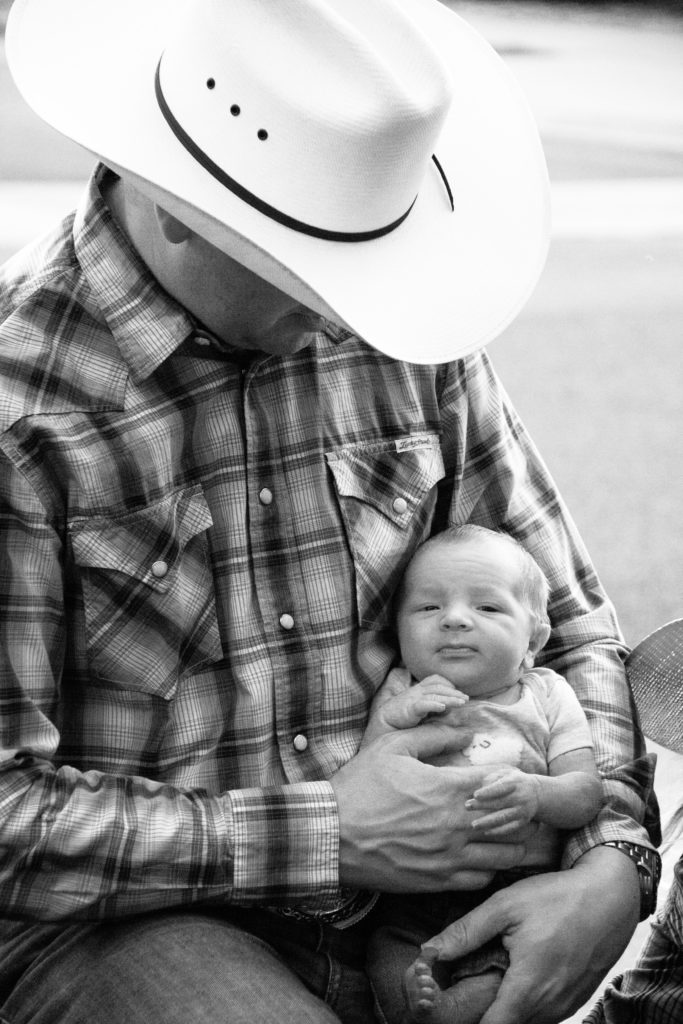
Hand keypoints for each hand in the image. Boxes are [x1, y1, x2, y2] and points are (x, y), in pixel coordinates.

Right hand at [331, 721, 527, 892]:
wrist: (331, 835)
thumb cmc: (360, 787)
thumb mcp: (392, 746)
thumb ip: (434, 736)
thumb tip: (466, 731)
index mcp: (448, 788)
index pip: (503, 783)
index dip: (511, 779)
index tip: (507, 777)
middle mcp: (457, 824)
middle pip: (514, 822)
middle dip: (518, 811)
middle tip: (513, 805)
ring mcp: (450, 856)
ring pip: (505, 855)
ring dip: (509, 842)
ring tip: (502, 832)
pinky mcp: (438, 881)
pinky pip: (482, 879)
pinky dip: (488, 868)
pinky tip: (479, 856)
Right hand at [362, 668, 468, 744]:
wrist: (379, 728)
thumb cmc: (398, 723)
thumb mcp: (418, 714)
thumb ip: (431, 711)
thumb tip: (449, 712)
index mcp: (416, 691)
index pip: (434, 680)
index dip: (447, 684)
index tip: (458, 695)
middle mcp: (414, 692)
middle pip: (437, 686)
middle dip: (453, 692)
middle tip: (466, 699)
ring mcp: (410, 699)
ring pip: (434, 694)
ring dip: (449, 697)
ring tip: (461, 703)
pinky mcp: (407, 709)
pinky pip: (422, 704)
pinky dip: (433, 704)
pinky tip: (443, 707)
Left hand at [423, 845, 639, 1022]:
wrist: (610, 897)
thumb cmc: (557, 897)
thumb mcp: (505, 905)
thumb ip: (465, 932)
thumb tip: (428, 952)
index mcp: (528, 987)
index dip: (466, 1021)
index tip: (449, 1005)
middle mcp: (549, 1007)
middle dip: (484, 1013)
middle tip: (467, 986)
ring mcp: (566, 1007)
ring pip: (527, 1022)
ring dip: (507, 1010)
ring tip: (494, 976)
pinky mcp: (576, 1001)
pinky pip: (545, 1015)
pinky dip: (528, 1004)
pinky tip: (518, 976)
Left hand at [467, 768, 539, 834]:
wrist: (538, 794)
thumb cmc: (514, 781)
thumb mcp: (506, 773)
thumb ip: (493, 777)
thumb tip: (480, 787)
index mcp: (515, 782)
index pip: (501, 787)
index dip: (489, 791)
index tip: (475, 794)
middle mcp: (520, 797)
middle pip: (500, 802)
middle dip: (483, 805)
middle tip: (467, 806)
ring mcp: (522, 811)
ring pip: (504, 818)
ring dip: (488, 822)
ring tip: (474, 825)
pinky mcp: (523, 822)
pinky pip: (510, 828)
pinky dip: (498, 831)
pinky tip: (486, 832)